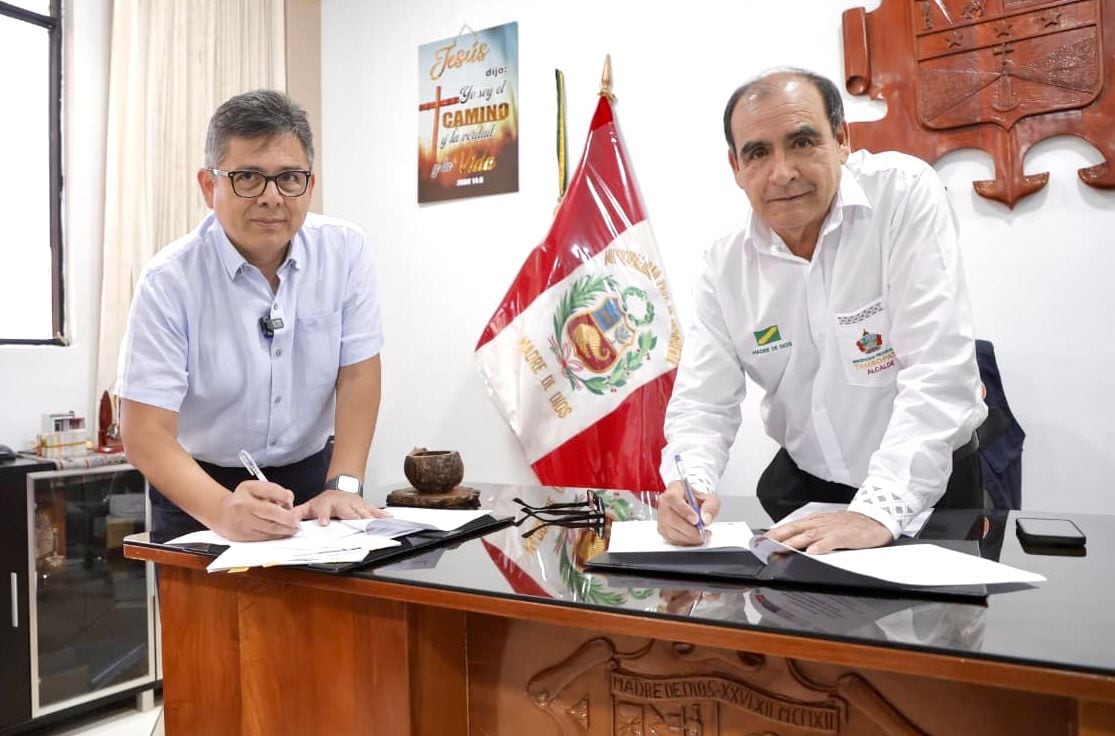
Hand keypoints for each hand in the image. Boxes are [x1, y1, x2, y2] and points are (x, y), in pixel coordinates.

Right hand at [215, 480, 300, 540]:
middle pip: (272, 513)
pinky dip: (277, 536)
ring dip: (286, 530)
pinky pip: (265, 538)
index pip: (271, 491)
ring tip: (293, 528)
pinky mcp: (243, 536)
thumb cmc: (242, 499)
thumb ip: (274, 490)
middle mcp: (244, 506)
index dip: (285, 498)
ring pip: (270, 529)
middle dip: (289, 518)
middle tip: (297, 521)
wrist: (221, 513)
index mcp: (248, 490)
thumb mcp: (255, 487)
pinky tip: (283, 533)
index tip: (290, 502)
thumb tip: (289, 498)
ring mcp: (243, 523)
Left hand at [295, 490, 390, 525]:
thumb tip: (286, 520)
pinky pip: (374, 511)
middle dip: (353, 519)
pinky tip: (389, 519)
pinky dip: (381, 515)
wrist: (340, 487)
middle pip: (348, 512)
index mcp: (327, 505)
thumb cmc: (325, 501)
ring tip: (376, 526)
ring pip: (362, 512)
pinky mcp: (364, 506)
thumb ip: (298, 513)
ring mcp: (355, 505)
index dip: (324, 516)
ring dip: (369, 519)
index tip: (324, 523)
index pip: (324, 510)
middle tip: (358, 526)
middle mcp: (342, 505)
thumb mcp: (309, 506)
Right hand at [657, 480, 719, 545]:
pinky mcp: (662, 529)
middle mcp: (664, 503)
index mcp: (674, 490)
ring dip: (689, 537)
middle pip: (672, 519)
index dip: (684, 511)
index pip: (674, 499)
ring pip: (672, 532)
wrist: (691, 504)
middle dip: (690, 530)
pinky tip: (694, 538)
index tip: (696, 520)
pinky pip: (672, 539)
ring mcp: (661, 517)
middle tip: (702, 532)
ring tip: (701, 535)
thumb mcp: (710, 499)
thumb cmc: (697, 500)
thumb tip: (705, 518)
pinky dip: (685, 541)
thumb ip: (710, 506)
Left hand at [763, 511, 891, 553]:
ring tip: (781, 549)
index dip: (776, 533)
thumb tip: (792, 543)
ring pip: (808, 535)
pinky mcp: (844, 536)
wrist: (875, 520)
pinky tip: (811, 552)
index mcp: (815, 522)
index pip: (791, 527)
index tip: (761, 541)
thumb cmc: (850, 526)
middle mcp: (820, 524)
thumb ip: (811, 534)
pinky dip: (820, 546)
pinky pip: (830, 541)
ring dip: (793, 542)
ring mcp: (831, 529)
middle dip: (778, 537)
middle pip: (795, 530)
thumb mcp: (827, 527)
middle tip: (764, 545)